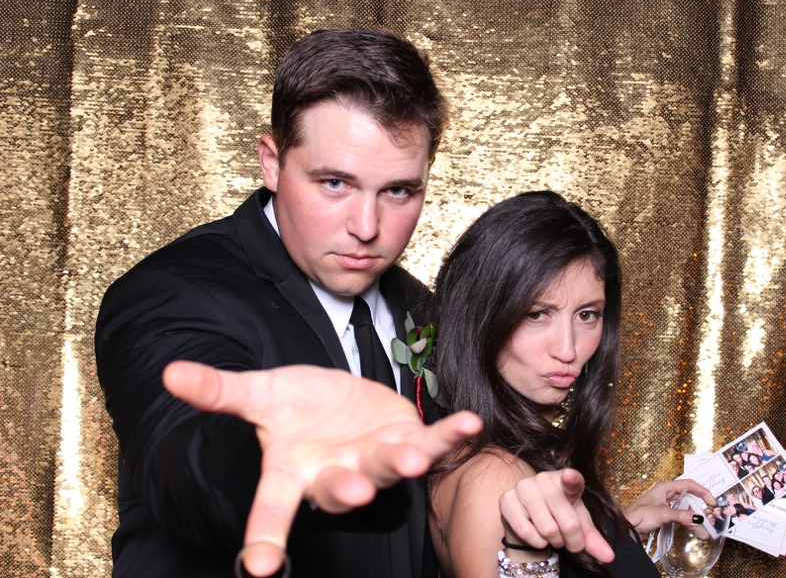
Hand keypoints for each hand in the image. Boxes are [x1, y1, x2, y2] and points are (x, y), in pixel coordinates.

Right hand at [163, 360, 481, 576]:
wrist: (338, 398)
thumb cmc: (297, 406)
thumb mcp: (260, 395)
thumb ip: (222, 392)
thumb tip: (170, 373)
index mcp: (294, 472)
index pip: (272, 508)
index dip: (265, 537)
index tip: (260, 566)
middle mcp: (336, 474)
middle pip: (340, 489)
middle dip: (348, 490)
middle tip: (354, 490)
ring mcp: (376, 461)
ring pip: (389, 467)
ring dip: (402, 461)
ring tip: (413, 453)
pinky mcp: (409, 440)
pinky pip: (435, 442)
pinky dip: (452, 435)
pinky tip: (471, 424)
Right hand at [498, 468, 614, 563]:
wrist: (530, 518)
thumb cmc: (559, 516)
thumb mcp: (580, 524)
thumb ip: (593, 539)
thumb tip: (609, 557)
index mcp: (566, 480)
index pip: (572, 480)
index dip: (571, 479)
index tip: (570, 476)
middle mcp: (544, 479)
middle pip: (568, 523)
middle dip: (572, 540)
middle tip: (567, 539)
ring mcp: (524, 487)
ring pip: (547, 530)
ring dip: (554, 541)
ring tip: (552, 535)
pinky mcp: (507, 499)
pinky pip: (526, 532)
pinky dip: (536, 542)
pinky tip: (536, 535)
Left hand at [622, 479, 715, 537]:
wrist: (625, 526)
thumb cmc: (638, 515)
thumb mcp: (662, 514)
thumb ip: (681, 516)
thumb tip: (697, 518)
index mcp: (665, 487)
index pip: (688, 484)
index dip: (702, 491)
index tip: (712, 501)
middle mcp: (665, 493)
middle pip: (688, 497)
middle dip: (699, 507)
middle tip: (710, 516)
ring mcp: (664, 504)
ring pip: (684, 509)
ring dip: (693, 518)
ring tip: (703, 530)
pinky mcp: (662, 514)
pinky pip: (679, 516)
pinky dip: (686, 522)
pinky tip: (691, 530)